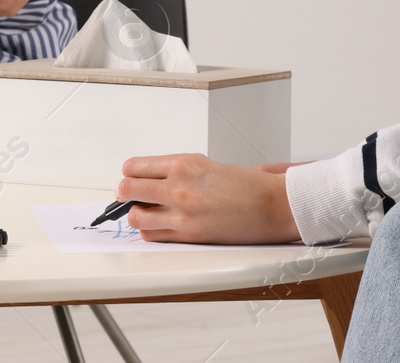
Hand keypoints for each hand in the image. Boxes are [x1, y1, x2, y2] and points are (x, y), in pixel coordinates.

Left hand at [116, 154, 301, 243]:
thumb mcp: (208, 166)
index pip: (135, 167)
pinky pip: (152, 235)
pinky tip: (162, 225)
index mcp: (184, 163)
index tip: (133, 177)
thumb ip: (179, 171)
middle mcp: (178, 186)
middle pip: (127, 189)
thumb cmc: (248, 185)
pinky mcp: (188, 235)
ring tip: (147, 211)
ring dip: (137, 213)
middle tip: (131, 195)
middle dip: (126, 193)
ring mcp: (181, 213)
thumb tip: (154, 180)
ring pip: (134, 216)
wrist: (273, 205)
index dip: (131, 173)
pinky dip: (151, 231)